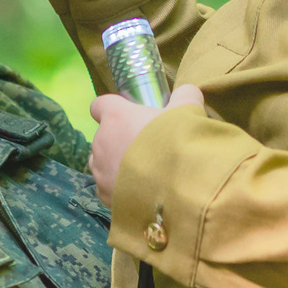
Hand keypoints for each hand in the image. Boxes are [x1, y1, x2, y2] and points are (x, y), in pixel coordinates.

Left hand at [91, 83, 199, 199]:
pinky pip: (107, 187)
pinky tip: (140, 192)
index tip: (128, 115)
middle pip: (104, 136)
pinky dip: (119, 188)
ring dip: (116, 164)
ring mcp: (100, 170)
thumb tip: (187, 92)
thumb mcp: (187, 111)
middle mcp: (101, 142)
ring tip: (142, 172)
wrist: (179, 188)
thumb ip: (185, 96)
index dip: (112, 109)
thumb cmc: (177, 142)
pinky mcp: (104, 195)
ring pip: (102, 162)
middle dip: (120, 140)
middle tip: (146, 147)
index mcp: (116, 117)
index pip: (100, 105)